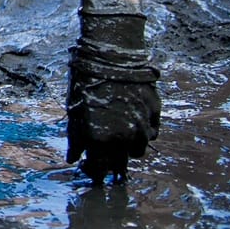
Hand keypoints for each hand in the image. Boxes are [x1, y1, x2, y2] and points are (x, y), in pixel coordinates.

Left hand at [66, 11, 161, 182]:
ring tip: (117, 133)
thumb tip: (73, 160)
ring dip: (128, 147)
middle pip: (121, 163)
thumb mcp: (74, 111)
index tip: (90, 170)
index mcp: (100, 138)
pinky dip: (142, 132)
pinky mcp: (156, 114)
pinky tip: (132, 120)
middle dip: (111, 161)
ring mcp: (143, 126)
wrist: (112, 56)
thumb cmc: (86, 81)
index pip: (100, 169)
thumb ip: (76, 139)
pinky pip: (151, 133)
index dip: (94, 172)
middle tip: (103, 151)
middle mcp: (124, 137)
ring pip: (138, 150)